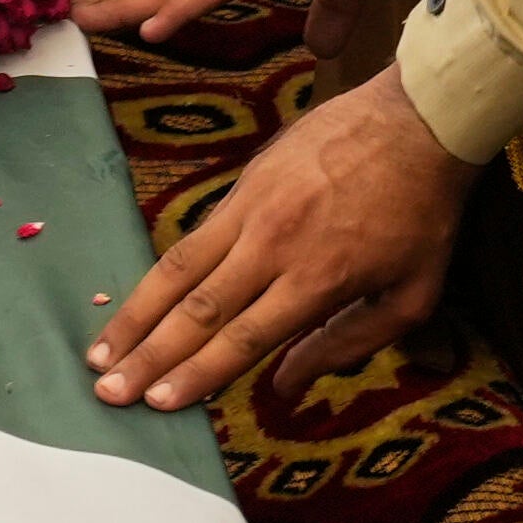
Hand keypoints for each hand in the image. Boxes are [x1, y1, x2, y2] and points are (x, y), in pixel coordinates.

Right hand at [85, 61, 463, 412]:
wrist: (418, 119)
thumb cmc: (422, 214)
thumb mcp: (410, 295)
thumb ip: (347, 344)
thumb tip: (285, 386)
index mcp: (317, 279)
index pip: (242, 338)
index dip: (195, 374)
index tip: (157, 403)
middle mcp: (274, 245)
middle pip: (198, 311)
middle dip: (148, 357)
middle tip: (107, 392)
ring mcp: (253, 208)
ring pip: (179, 269)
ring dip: (136, 315)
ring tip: (100, 351)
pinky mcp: (245, 182)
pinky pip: (194, 236)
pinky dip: (162, 274)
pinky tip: (139, 303)